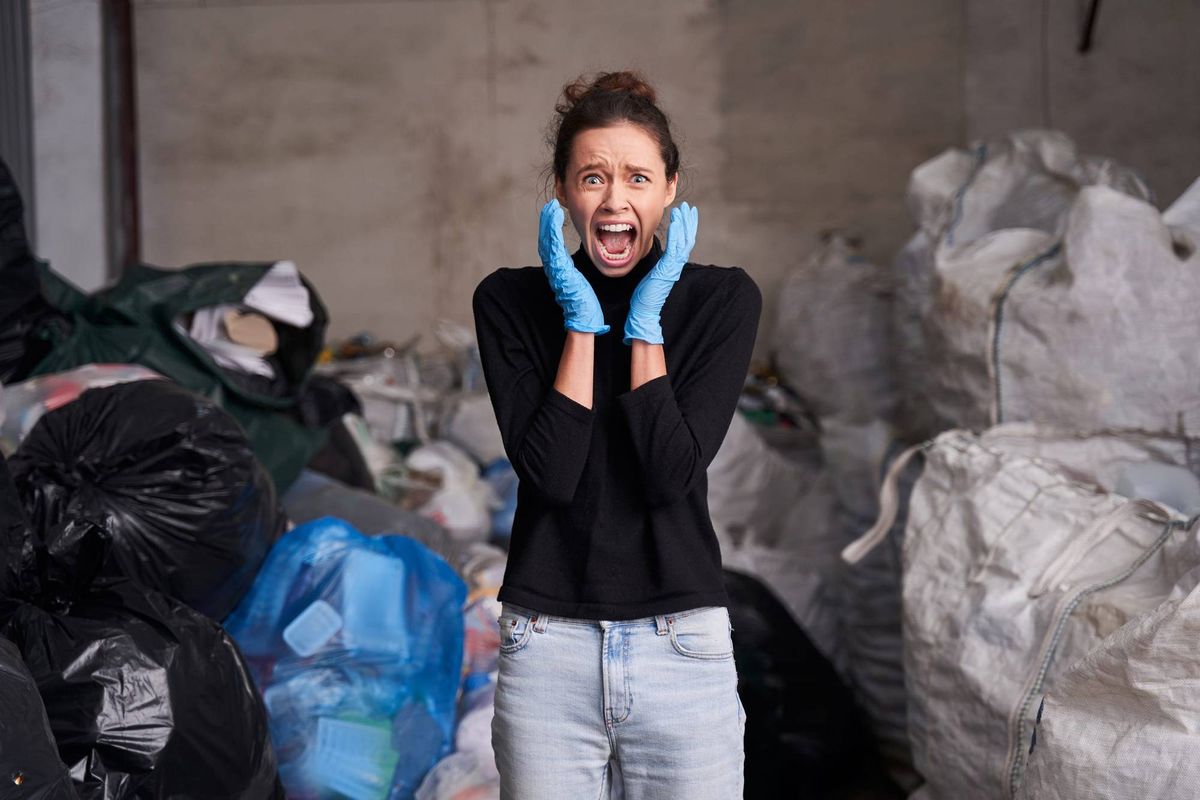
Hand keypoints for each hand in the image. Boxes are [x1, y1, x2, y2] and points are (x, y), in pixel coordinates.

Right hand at [538, 199, 608, 333]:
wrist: (586, 322)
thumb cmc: (588, 306)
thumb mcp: (588, 284)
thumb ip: (590, 272)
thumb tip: (607, 258)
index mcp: (564, 271)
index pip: (555, 247)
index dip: (553, 230)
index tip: (556, 214)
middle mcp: (557, 269)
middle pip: (548, 242)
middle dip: (548, 223)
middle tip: (550, 206)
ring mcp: (557, 271)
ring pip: (548, 243)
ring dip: (548, 225)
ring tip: (550, 208)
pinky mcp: (559, 272)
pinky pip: (553, 250)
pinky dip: (551, 234)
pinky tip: (552, 221)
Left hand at [624, 202, 698, 344]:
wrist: (642, 315)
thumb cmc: (642, 299)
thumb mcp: (649, 277)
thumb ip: (655, 267)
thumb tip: (651, 259)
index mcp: (670, 267)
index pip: (681, 244)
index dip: (684, 228)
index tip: (684, 215)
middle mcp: (674, 266)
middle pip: (687, 240)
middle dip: (689, 222)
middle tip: (690, 207)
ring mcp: (672, 268)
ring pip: (684, 241)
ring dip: (685, 224)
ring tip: (686, 210)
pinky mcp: (668, 270)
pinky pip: (675, 249)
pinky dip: (677, 234)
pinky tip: (677, 222)